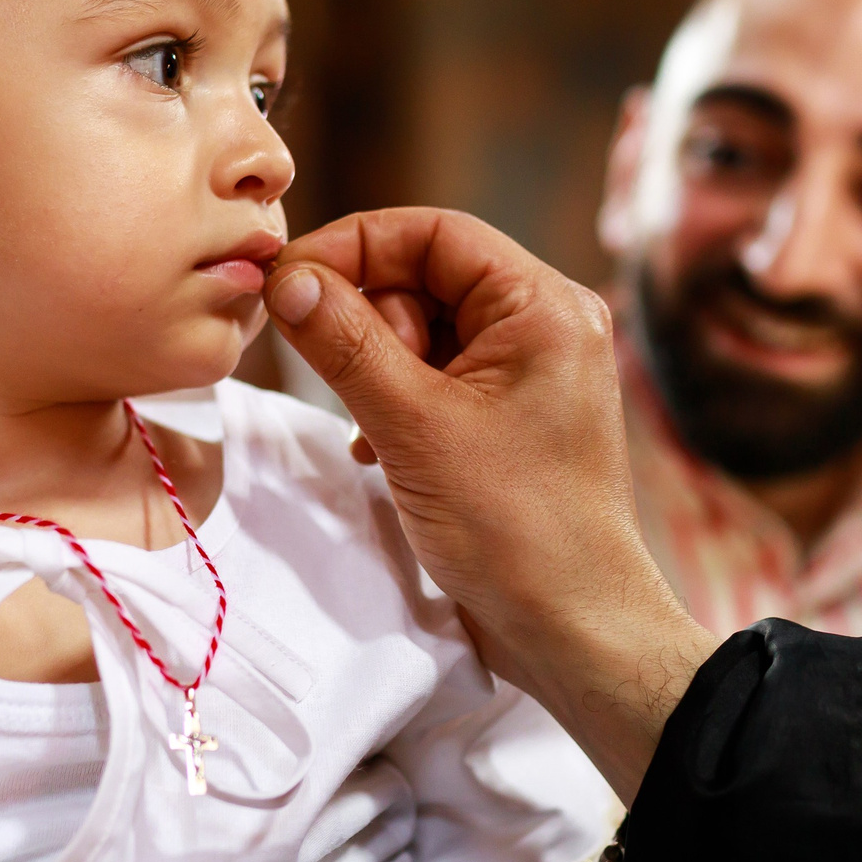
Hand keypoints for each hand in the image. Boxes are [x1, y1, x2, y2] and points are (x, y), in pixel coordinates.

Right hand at [268, 208, 712, 797]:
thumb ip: (345, 343)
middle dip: (368, 320)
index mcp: (543, 305)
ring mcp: (532, 373)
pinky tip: (378, 450)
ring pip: (425, 330)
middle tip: (340, 379)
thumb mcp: (413, 427)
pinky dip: (397, 401)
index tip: (287, 283)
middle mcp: (546, 325)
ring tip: (373, 430)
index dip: (352, 246)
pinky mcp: (512, 417)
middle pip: (426, 276)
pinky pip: (438, 376)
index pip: (433, 231)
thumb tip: (288, 279)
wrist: (574, 630)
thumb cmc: (514, 530)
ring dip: (377, 369)